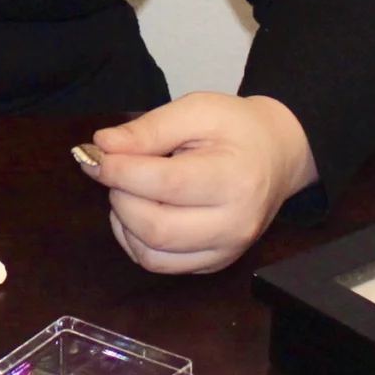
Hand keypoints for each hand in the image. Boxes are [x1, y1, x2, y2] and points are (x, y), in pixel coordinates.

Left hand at [78, 92, 319, 274]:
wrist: (278, 155)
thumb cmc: (237, 128)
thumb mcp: (197, 109)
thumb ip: (149, 128)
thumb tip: (103, 146)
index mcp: (235, 179)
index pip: (165, 184)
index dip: (120, 171)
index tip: (96, 155)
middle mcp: (235, 224)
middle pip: (155, 228)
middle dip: (120, 197)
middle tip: (117, 171)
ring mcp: (226, 250)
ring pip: (152, 255)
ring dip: (124, 223)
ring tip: (130, 191)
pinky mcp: (214, 263)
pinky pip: (160, 264)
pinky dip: (135, 241)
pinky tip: (138, 213)